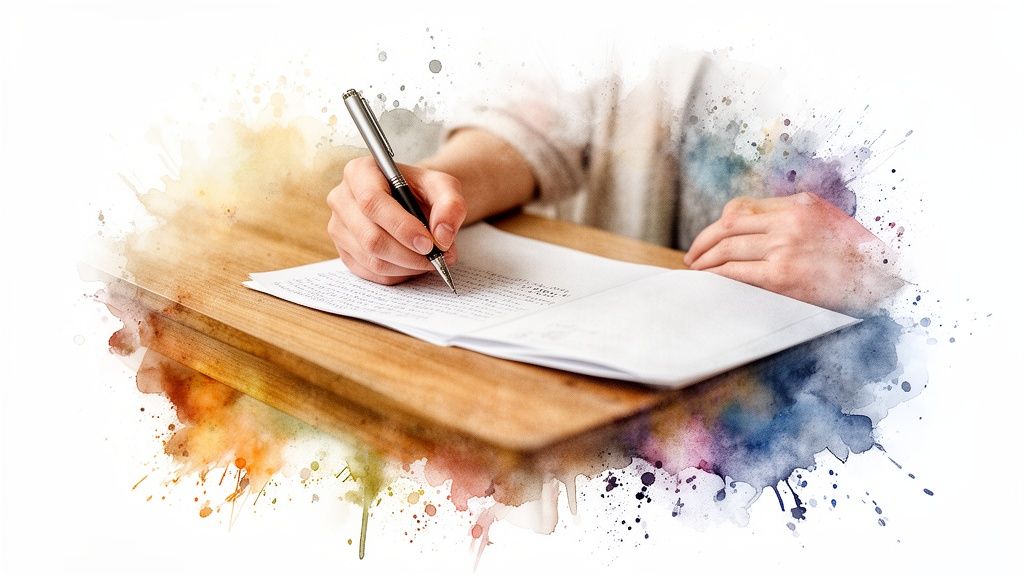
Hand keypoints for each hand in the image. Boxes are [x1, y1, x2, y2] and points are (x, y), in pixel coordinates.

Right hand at [327, 156, 466, 284]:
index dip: (401, 227)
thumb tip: (442, 237)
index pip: (372, 202)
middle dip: (408, 254)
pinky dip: (398, 274)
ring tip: (430, 261)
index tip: (428, 243)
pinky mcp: (344, 251)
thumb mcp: (444, 187)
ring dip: (406, 267)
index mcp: (360, 172)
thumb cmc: (422, 190)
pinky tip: (414, 265)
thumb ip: (451, 205)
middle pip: (370, 237)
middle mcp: (342, 199)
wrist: (412, 200)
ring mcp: (339, 227)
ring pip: (371, 259)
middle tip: (436, 258)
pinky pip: (370, 273)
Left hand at [683, 192, 902, 312]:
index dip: (719, 224)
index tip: (711, 237)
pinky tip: (710, 280)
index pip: (742, 207)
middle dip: (703, 242)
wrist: (881, 280)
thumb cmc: (854, 257)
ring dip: (705, 260)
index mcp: (799, 204)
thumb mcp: (826, 223)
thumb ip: (791, 221)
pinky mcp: (782, 276)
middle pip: (728, 225)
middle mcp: (789, 221)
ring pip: (728, 248)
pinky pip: (736, 272)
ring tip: (697, 270)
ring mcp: (785, 247)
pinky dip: (717, 275)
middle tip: (693, 256)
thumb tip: (750, 231)